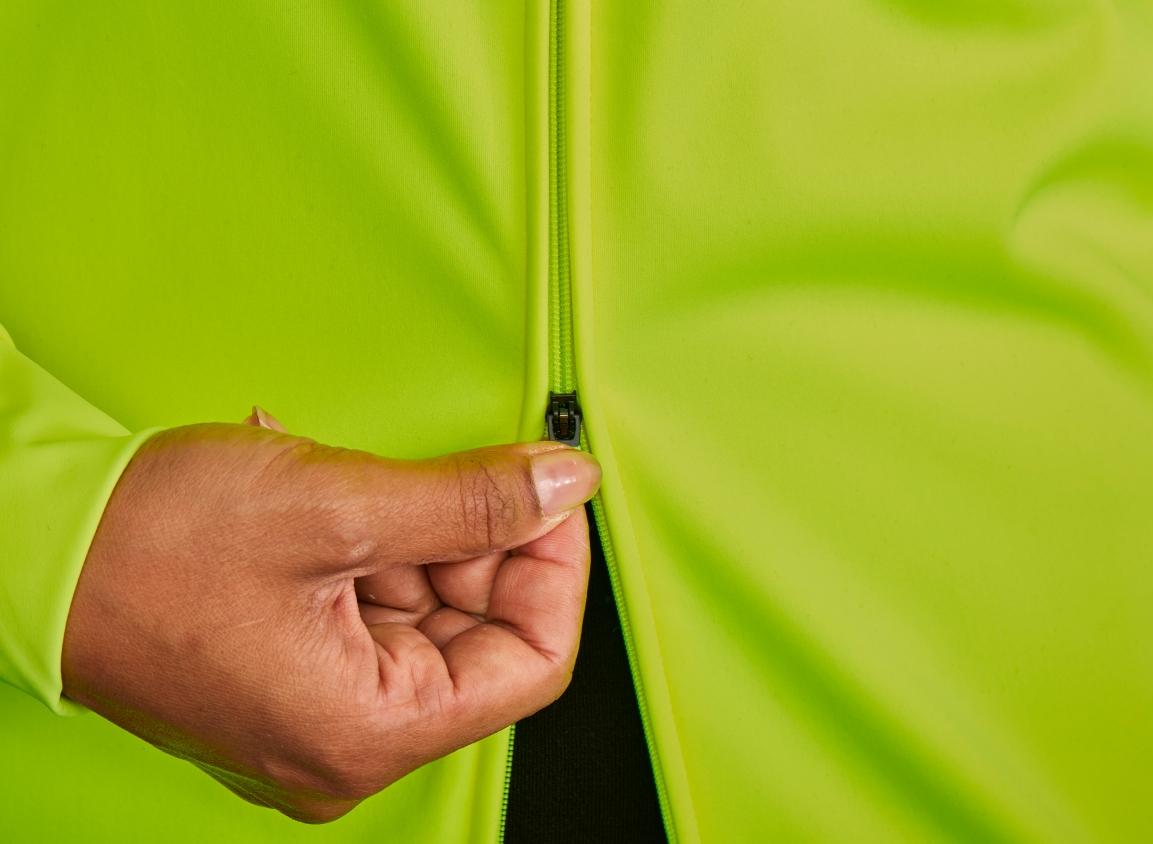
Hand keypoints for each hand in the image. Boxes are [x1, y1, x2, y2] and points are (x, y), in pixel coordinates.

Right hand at [60, 409, 599, 821]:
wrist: (19, 546)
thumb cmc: (141, 546)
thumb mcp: (337, 507)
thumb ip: (470, 502)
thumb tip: (564, 487)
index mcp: (367, 731)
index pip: (532, 663)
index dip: (555, 569)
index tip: (551, 495)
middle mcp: (345, 745)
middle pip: (479, 636)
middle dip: (474, 541)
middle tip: (452, 469)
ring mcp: (315, 714)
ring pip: (427, 614)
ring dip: (414, 533)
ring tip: (352, 478)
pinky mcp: (289, 678)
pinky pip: (370, 612)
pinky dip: (369, 546)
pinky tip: (325, 496)